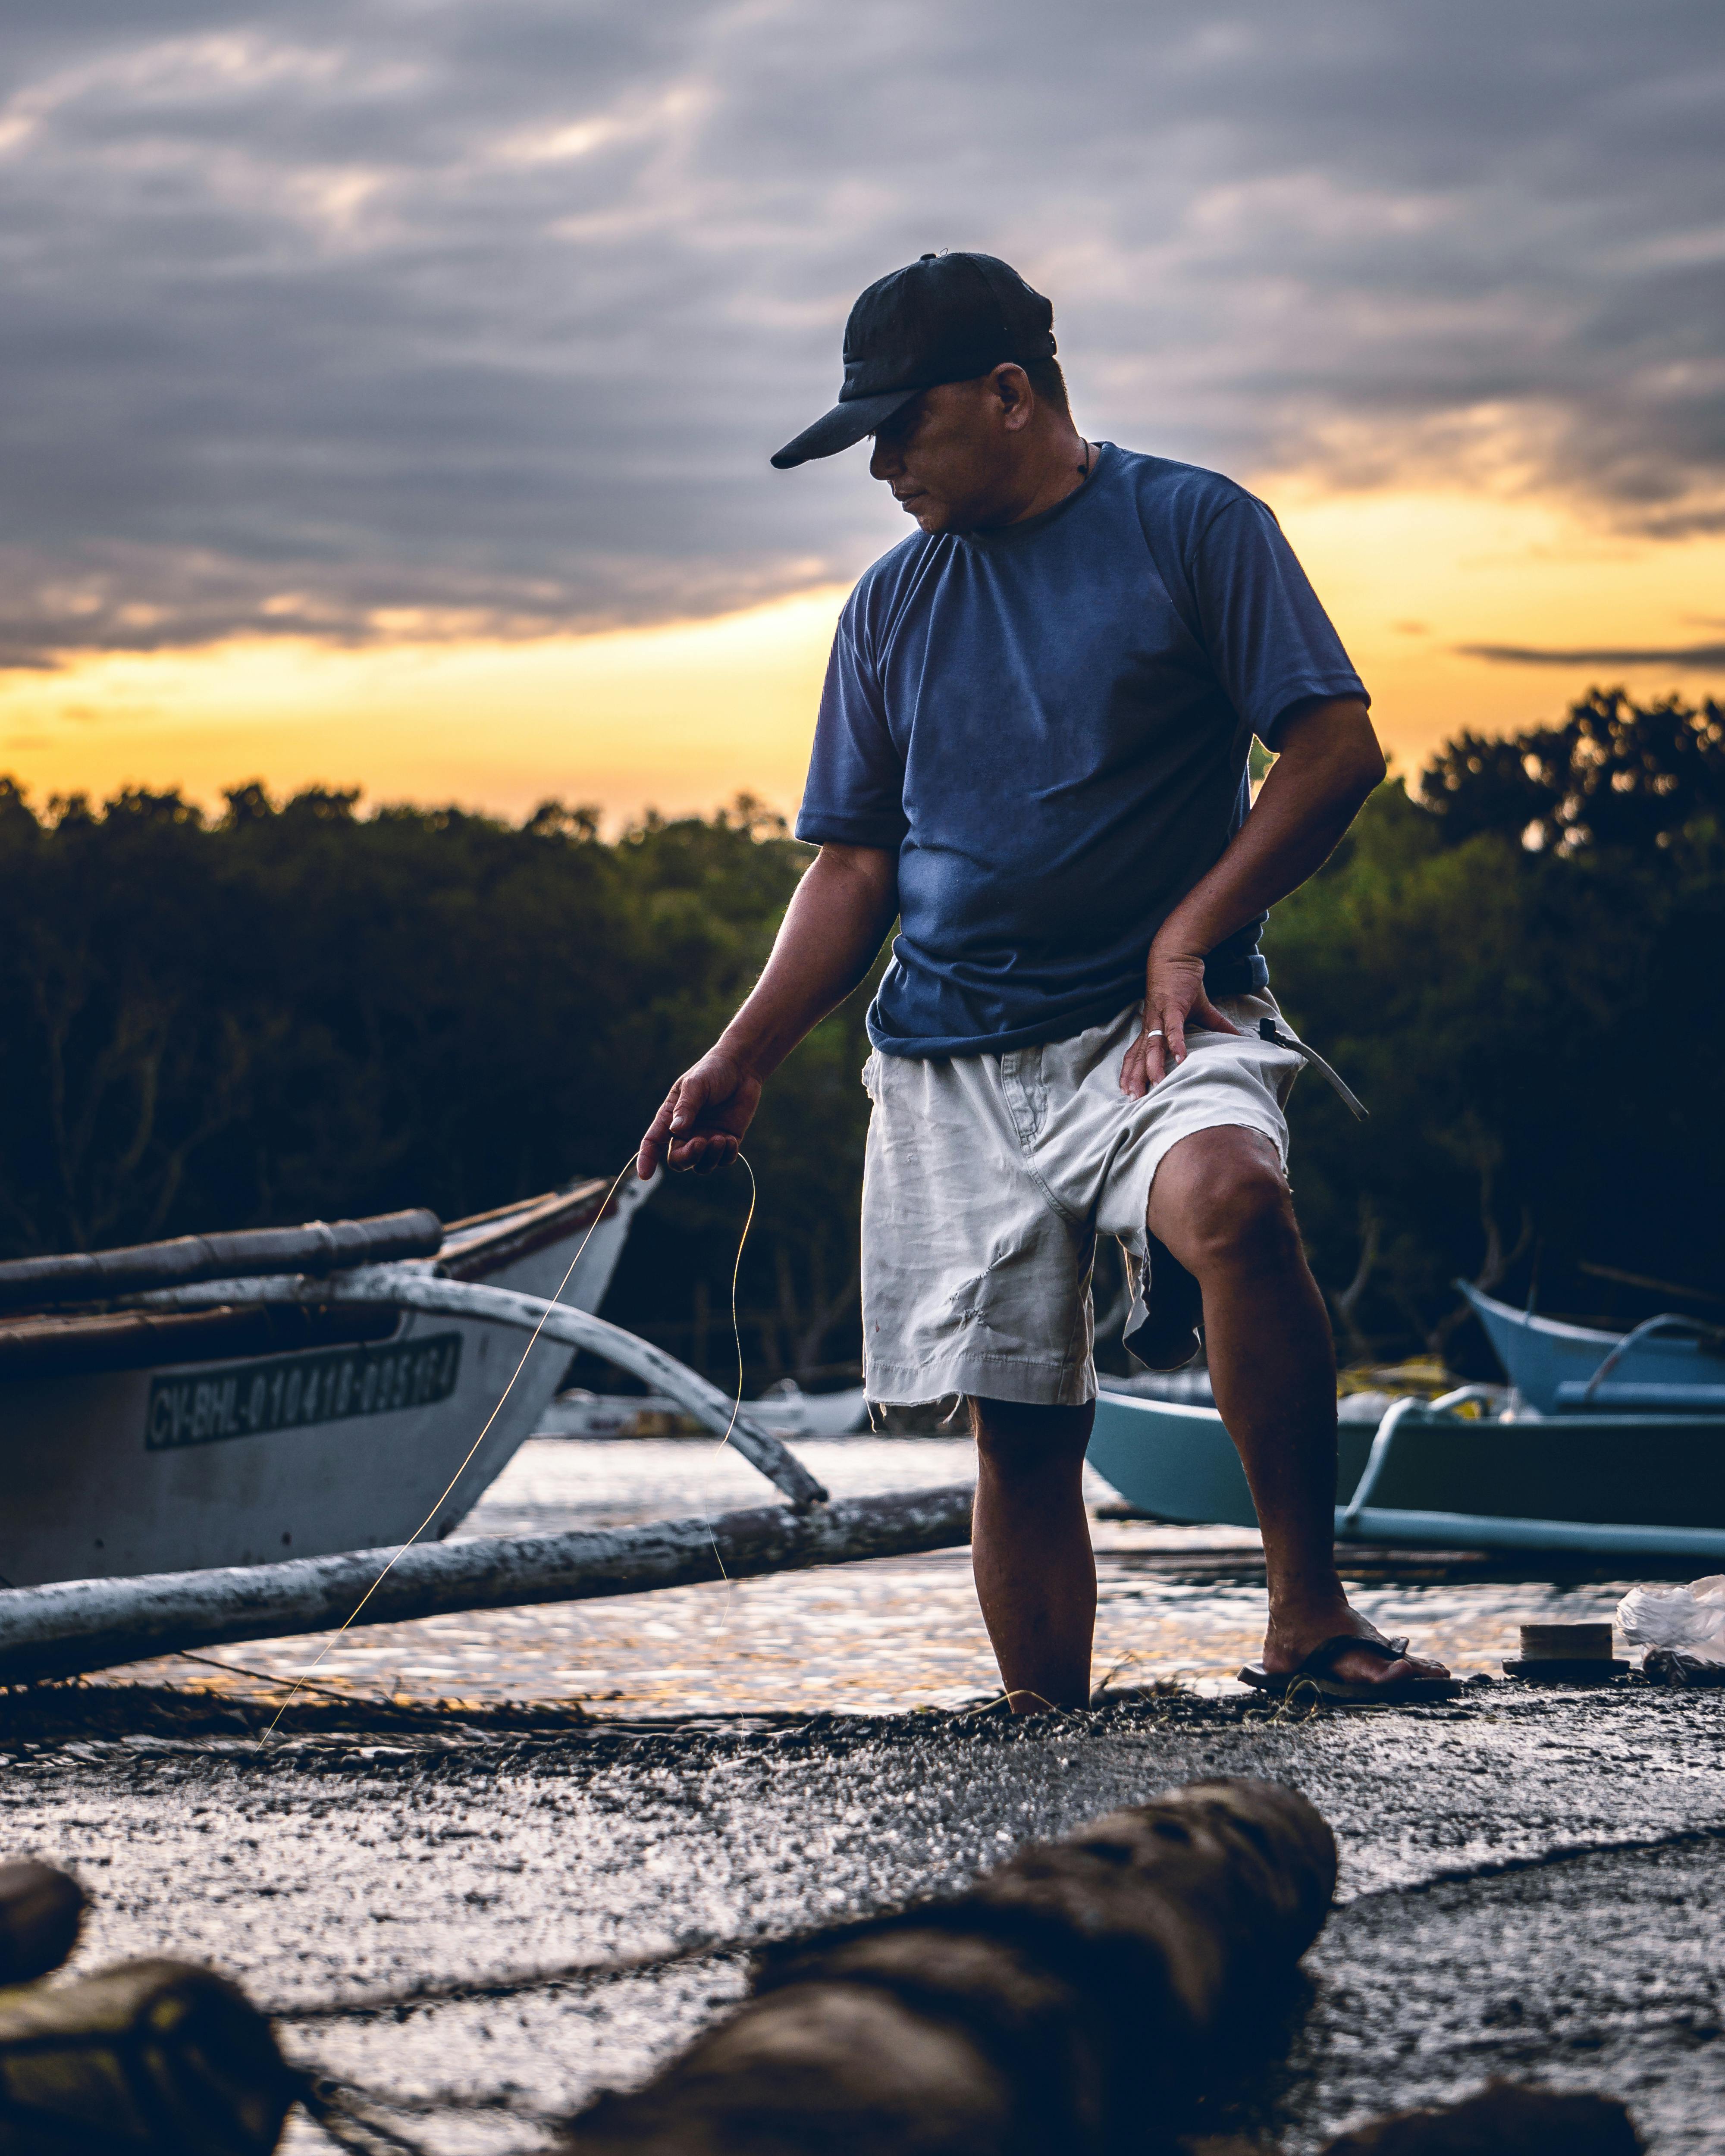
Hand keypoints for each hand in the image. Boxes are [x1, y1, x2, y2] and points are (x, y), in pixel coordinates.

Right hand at [637, 1048, 762, 1176]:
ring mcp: (707, 1138)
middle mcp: (687, 1133)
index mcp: (671, 1118)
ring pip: (702, 1165)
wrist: (741, 1067)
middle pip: (679, 1160)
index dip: (646, 1159)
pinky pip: (724, 1160)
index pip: (653, 1142)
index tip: (645, 1175)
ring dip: (709, 1158)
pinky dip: (727, 1155)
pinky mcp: (727, 1140)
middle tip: (700, 1143)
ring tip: (720, 1139)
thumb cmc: (712, 1071)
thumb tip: (677, 1131)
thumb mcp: (695, 1084)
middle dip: (688, 1157)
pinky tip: (731, 1140)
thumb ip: (686, 1108)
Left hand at [1119, 938, 1239, 1096]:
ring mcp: (1159, 1016)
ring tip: (1155, 1085)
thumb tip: (1236, 1038)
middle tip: (1133, 1099)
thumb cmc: (1182, 983)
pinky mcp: (1172, 1006)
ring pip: (1152, 1045)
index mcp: (1153, 1027)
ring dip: (1152, 1065)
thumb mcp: (1200, 1010)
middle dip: (1135, 1077)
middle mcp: (1151, 1025)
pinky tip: (1179, 1059)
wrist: (1176, 955)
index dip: (1131, 1072)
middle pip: (1139, 1055)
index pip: (1137, 1054)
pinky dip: (1176, 1043)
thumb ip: (1216, 1026)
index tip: (1127, 1092)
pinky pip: (1173, 1028)